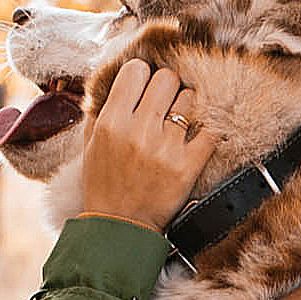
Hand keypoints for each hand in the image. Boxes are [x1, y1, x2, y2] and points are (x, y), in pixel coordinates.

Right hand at [78, 57, 217, 232]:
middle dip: (167, 88)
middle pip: (167, 78)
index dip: (142, 75)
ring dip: (186, 108)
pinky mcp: (188, 166)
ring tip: (179, 123)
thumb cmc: (103, 185)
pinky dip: (207, 131)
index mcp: (112, 122)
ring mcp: (165, 147)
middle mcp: (138, 130)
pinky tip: (199, 136)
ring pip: (190, 99)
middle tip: (164, 104)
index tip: (143, 87)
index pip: (136, 70)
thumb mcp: (90, 145)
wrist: (119, 228)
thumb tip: (121, 81)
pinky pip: (210, 131)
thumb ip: (102, 109)